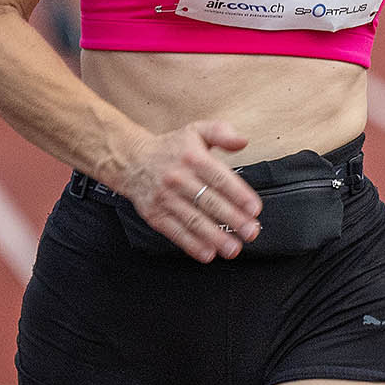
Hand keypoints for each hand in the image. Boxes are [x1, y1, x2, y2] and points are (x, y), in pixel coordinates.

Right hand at [116, 120, 262, 262]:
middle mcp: (179, 178)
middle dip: (232, 219)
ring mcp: (165, 198)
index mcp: (193, 158)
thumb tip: (242, 141)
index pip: (220, 178)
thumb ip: (222, 133)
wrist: (131, 160)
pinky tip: (207, 253)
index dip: (239, 194)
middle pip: (209, 202)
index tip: (254, 209)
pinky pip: (175, 232)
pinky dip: (192, 245)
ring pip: (193, 220)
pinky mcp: (155, 214)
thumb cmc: (169, 148)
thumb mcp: (196, 131)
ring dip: (215, 237)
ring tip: (233, 248)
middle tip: (251, 232)